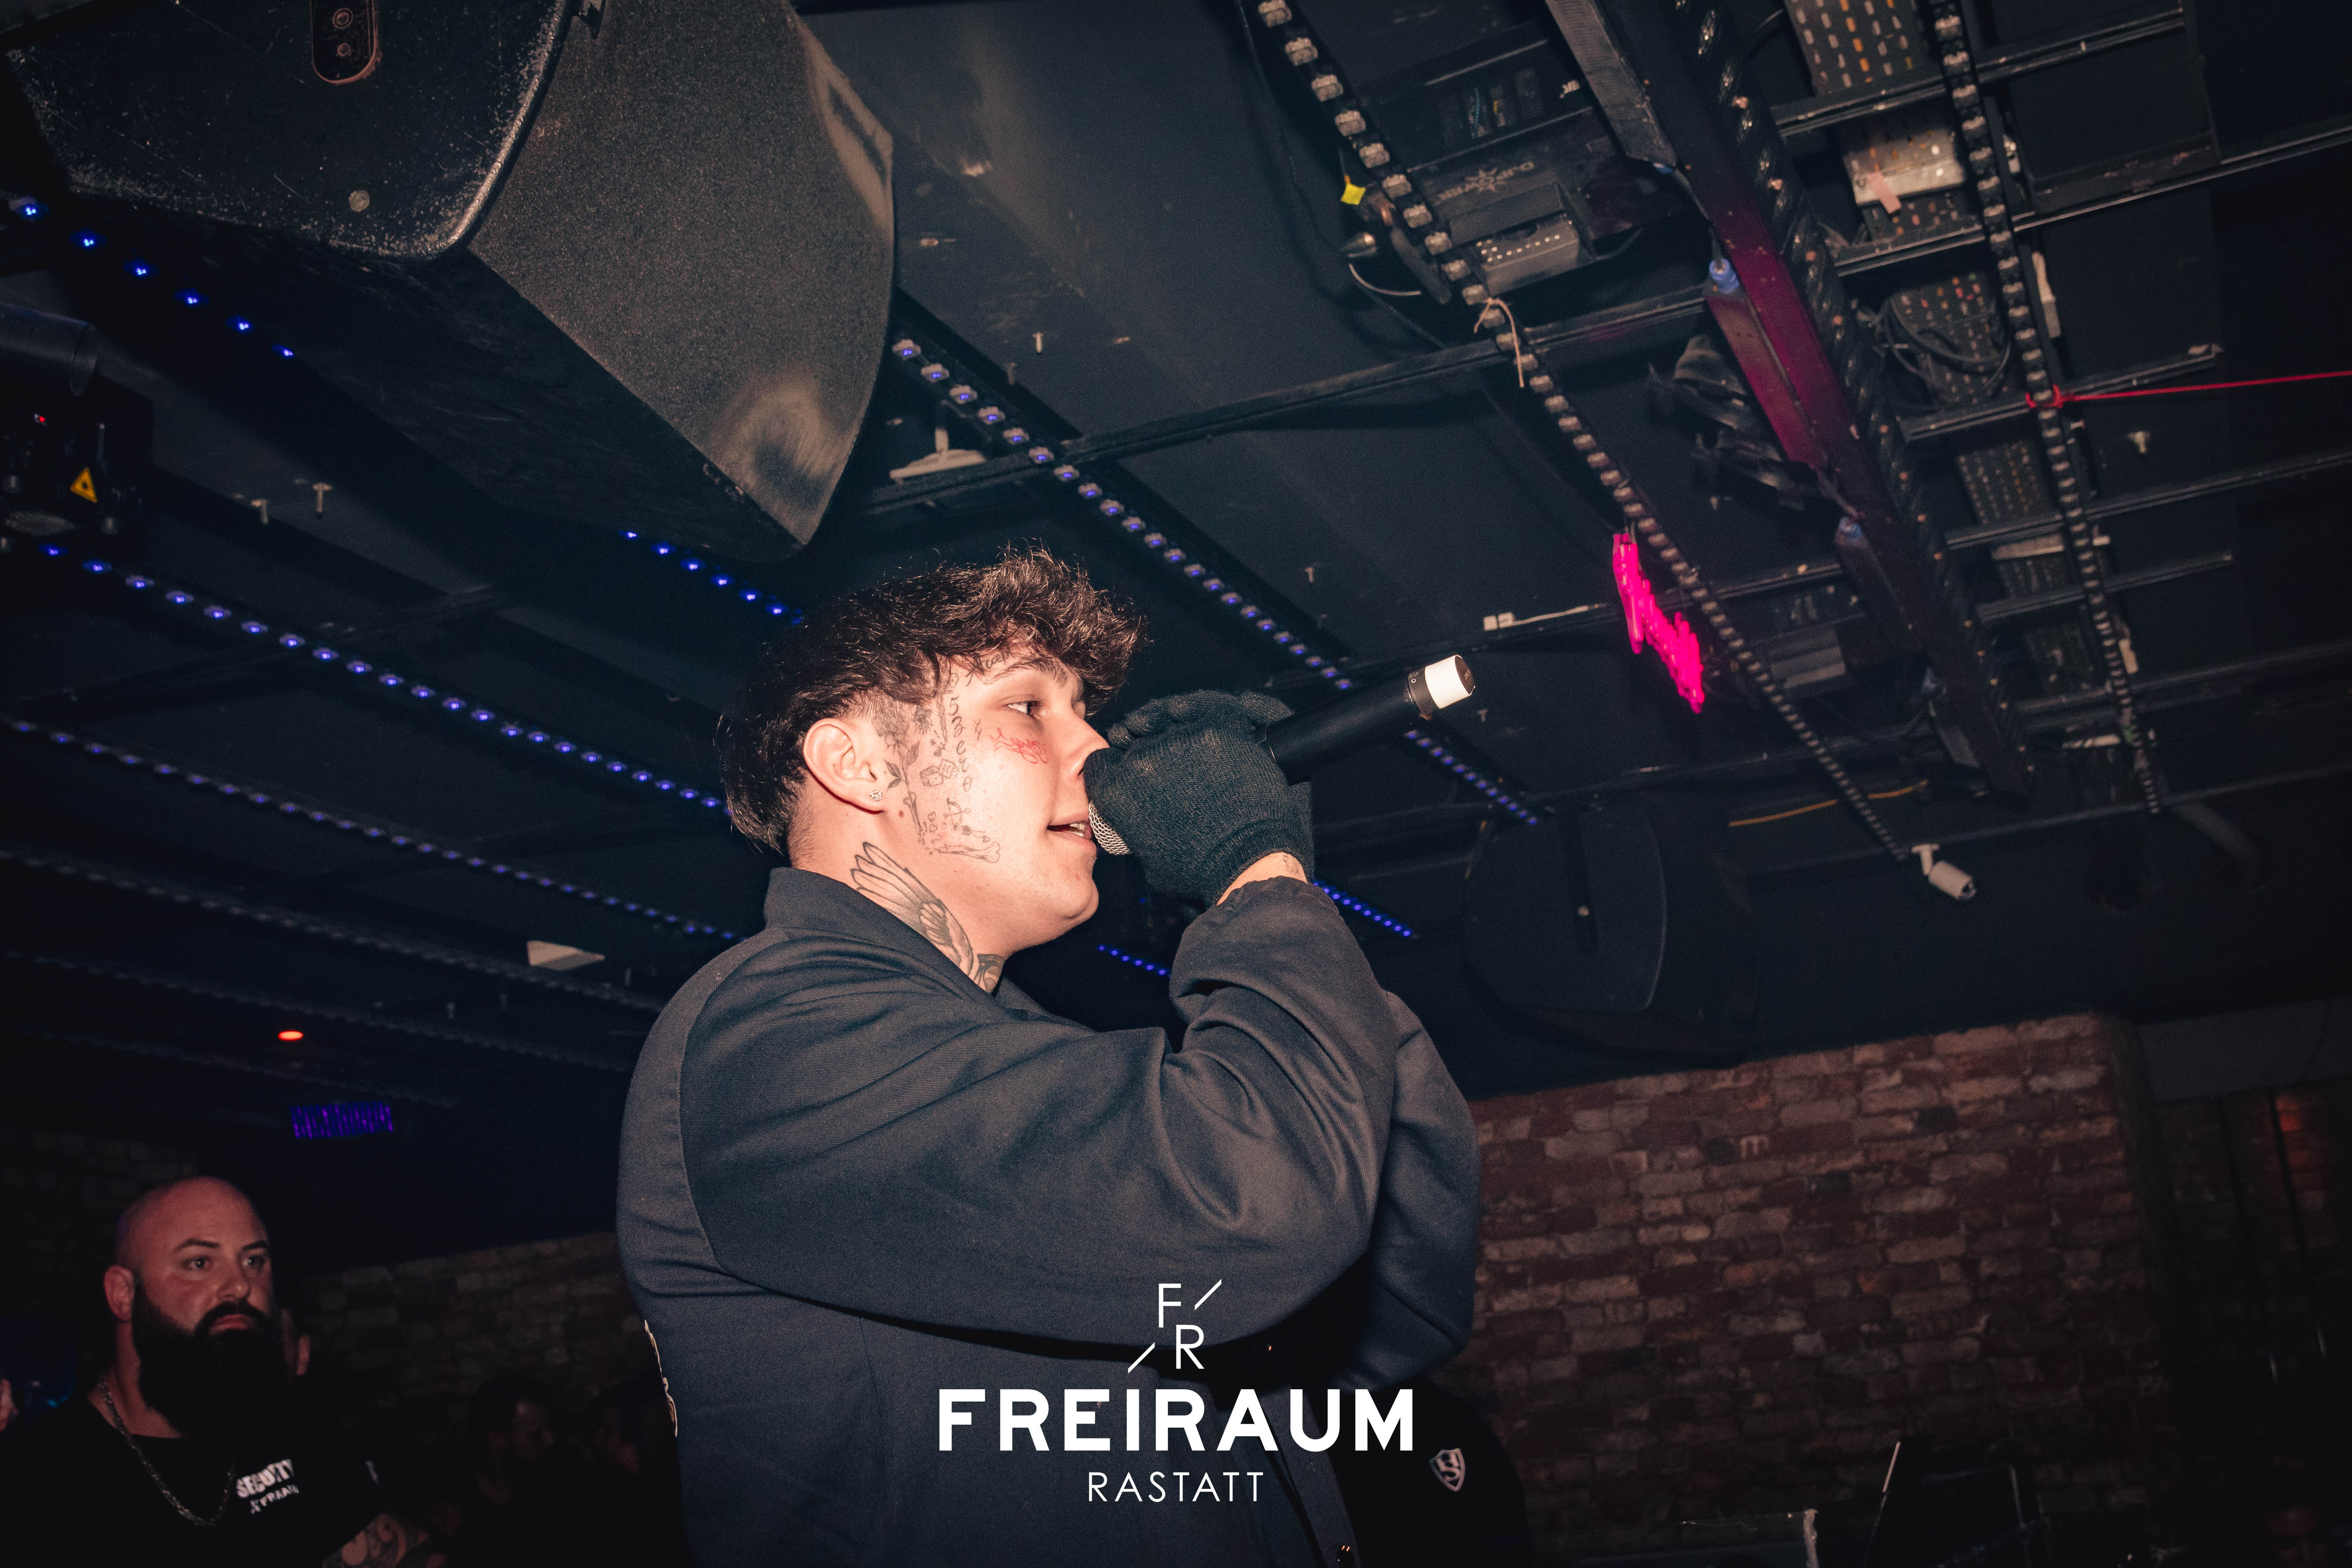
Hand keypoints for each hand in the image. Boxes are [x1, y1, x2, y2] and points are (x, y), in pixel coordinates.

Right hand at [1084, 690, 1313, 904]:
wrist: (1245, 862)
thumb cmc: (1199, 869)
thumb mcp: (1146, 855)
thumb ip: (1135, 825)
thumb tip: (1141, 816)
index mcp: (1115, 790)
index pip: (1102, 760)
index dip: (1115, 765)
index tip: (1127, 768)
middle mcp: (1140, 761)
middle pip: (1137, 744)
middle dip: (1149, 753)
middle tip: (1169, 768)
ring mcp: (1177, 741)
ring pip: (1170, 725)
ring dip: (1177, 733)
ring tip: (1187, 743)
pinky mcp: (1213, 730)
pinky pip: (1205, 709)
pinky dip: (1203, 711)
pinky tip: (1199, 716)